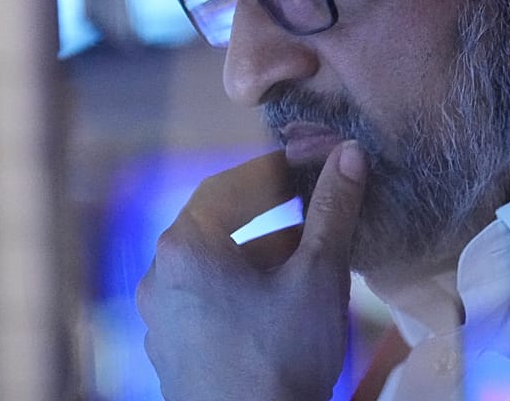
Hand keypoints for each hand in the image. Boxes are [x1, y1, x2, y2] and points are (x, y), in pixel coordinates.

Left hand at [137, 141, 367, 400]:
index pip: (230, 184)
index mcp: (184, 249)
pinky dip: (248, 288)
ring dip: (265, 253)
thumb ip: (332, 210)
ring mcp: (162, 320)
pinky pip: (211, 301)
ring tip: (315, 254)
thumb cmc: (281, 356)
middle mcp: (159, 278)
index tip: (316, 160)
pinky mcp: (175, 353)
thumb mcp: (318, 275)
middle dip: (274, 211)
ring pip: (218, 266)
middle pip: (220, 224)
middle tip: (318, 200)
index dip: (277, 167)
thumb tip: (349, 154)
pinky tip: (289, 300)